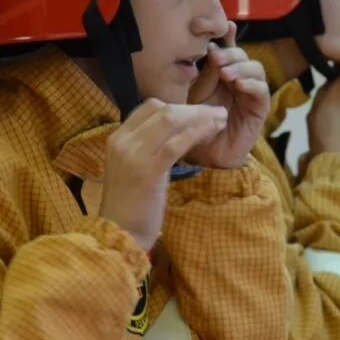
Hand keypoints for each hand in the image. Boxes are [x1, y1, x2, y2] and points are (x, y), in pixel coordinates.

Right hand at [98, 99, 227, 250]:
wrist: (120, 233)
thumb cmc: (132, 204)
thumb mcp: (135, 166)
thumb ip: (150, 146)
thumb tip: (178, 130)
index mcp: (117, 138)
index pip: (149, 107)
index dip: (178, 106)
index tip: (199, 114)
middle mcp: (122, 141)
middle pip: (162, 110)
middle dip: (194, 109)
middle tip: (218, 112)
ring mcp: (133, 154)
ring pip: (171, 121)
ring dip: (201, 117)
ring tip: (221, 119)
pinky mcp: (148, 171)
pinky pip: (177, 143)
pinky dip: (198, 132)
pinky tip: (214, 131)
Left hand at [185, 22, 269, 168]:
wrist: (205, 154)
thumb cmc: (196, 123)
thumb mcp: (195, 94)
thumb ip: (204, 74)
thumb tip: (211, 48)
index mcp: (220, 72)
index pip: (228, 49)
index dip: (229, 37)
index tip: (226, 27)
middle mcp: (238, 79)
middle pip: (243, 56)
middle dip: (231, 53)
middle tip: (216, 58)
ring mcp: (250, 93)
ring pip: (255, 69)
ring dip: (242, 67)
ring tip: (226, 74)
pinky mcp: (259, 108)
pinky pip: (262, 91)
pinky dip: (252, 84)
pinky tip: (239, 85)